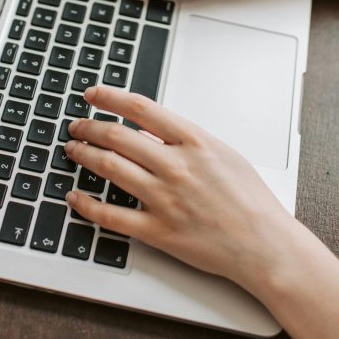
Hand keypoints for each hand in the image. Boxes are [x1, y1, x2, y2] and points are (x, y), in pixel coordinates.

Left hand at [65, 86, 299, 298]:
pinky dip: (86, 204)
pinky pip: (110, 216)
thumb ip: (185, 139)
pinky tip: (75, 195)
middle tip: (77, 125)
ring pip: (108, 167)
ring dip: (83, 154)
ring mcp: (164, 199)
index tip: (93, 94)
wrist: (265, 245)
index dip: (110, 97)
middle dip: (89, 126)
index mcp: (193, 142)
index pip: (141, 108)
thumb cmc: (249, 199)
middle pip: (117, 136)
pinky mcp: (157, 231)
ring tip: (73, 149)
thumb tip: (150, 128)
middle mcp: (176, 166)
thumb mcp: (222, 152)